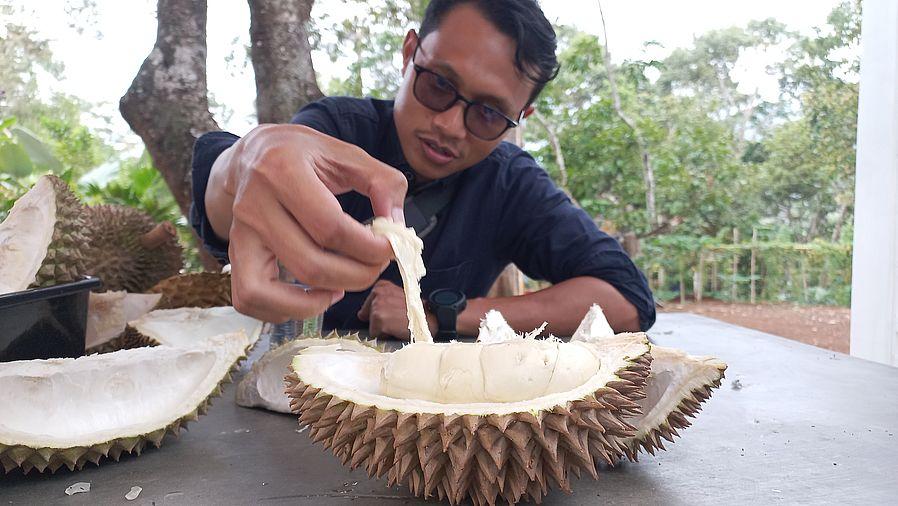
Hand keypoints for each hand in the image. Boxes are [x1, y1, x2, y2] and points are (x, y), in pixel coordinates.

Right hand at [208, 124, 407, 322]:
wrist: (252, 153)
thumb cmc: (304, 155)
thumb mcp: (347, 154)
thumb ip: (383, 182)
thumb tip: (396, 228)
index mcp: (283, 171)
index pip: (330, 228)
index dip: (369, 248)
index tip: (391, 247)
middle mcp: (254, 205)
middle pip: (309, 265)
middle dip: (356, 276)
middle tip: (377, 265)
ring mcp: (240, 233)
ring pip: (271, 291)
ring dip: (318, 301)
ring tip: (346, 284)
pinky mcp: (236, 254)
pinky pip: (250, 299)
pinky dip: (286, 309)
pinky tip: (319, 293)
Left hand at [357, 280, 435, 339]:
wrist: (429, 320)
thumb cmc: (417, 312)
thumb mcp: (398, 299)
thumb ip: (381, 302)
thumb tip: (362, 314)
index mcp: (382, 286)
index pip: (367, 305)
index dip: (379, 313)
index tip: (391, 314)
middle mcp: (378, 292)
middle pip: (367, 315)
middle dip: (378, 321)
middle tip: (395, 320)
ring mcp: (377, 305)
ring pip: (371, 326)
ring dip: (383, 329)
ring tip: (397, 324)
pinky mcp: (379, 319)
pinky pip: (375, 334)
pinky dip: (385, 336)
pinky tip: (397, 330)